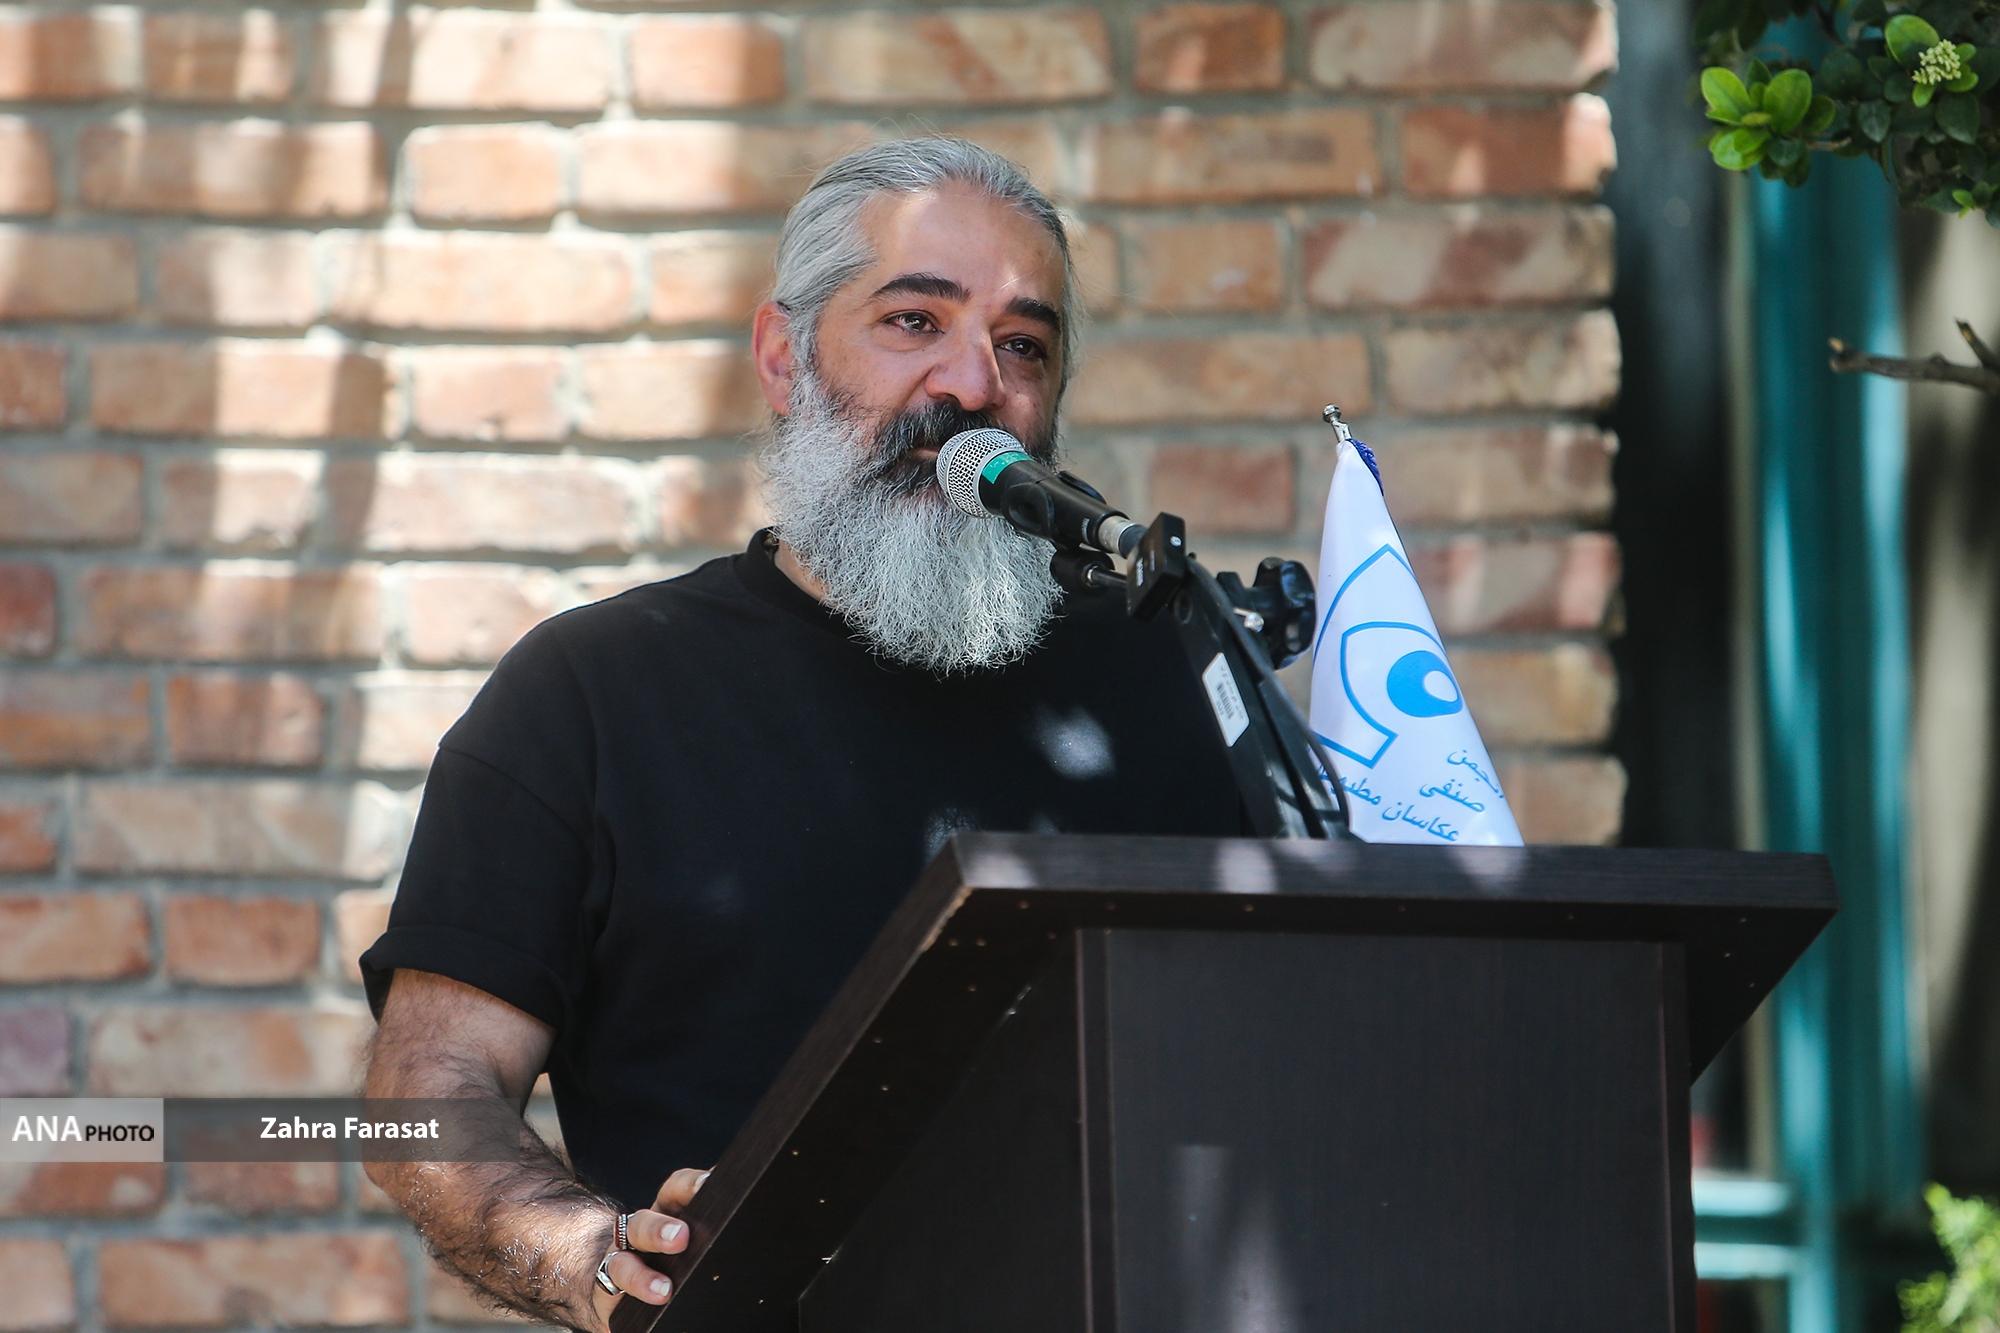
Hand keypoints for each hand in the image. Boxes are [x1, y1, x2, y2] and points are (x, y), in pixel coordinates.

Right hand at [588, 1167, 707, 1327]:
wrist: (626, 1283)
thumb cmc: (676, 1257)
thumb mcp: (696, 1234)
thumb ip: (714, 1226)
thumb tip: (755, 1221)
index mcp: (667, 1212)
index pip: (675, 1189)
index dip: (690, 1184)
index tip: (710, 1183)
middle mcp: (640, 1232)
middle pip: (643, 1223)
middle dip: (660, 1229)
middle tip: (681, 1238)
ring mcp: (621, 1260)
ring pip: (622, 1262)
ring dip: (642, 1276)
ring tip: (664, 1291)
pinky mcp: (610, 1290)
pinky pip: (613, 1293)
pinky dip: (632, 1298)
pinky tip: (652, 1304)